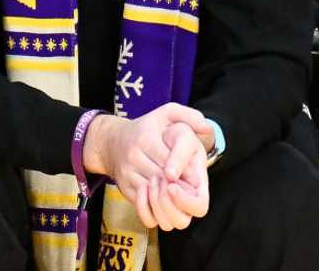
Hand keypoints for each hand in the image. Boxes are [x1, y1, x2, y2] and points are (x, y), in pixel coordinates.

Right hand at [83, 104, 212, 231]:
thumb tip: (206, 128)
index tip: (196, 179)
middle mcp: (134, 155)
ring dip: (169, 199)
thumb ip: (189, 116)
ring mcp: (127, 173)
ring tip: (182, 199)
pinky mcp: (124, 186)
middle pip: (162, 178)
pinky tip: (167, 205)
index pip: (169, 159)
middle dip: (179, 187)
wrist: (112, 141)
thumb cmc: (147, 127)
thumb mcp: (167, 112)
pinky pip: (141, 202)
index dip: (185, 171)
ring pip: (152, 192)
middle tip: (193, 192)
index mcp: (146, 137)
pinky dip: (156, 206)